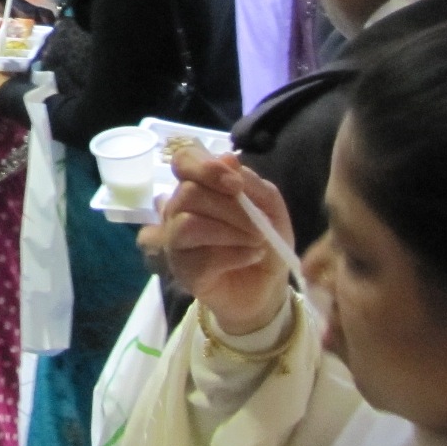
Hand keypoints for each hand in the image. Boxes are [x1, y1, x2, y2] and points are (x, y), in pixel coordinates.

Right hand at [142, 146, 293, 336]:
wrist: (268, 287)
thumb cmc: (265, 240)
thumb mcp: (270, 207)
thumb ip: (251, 183)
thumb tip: (228, 158)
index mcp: (199, 186)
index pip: (183, 161)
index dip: (205, 167)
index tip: (236, 186)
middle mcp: (178, 210)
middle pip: (189, 194)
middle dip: (231, 208)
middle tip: (260, 227)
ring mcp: (175, 241)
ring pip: (188, 224)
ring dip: (231, 232)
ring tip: (257, 242)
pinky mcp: (182, 271)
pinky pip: (201, 257)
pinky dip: (235, 255)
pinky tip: (252, 257)